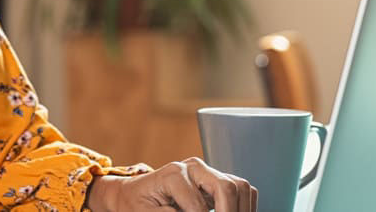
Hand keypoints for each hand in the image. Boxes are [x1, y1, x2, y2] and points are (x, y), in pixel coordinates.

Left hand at [87, 158, 256, 211]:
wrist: (132, 194)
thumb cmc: (136, 204)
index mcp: (174, 174)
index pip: (199, 205)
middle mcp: (193, 168)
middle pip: (227, 187)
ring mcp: (206, 172)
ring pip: (240, 186)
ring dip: (241, 209)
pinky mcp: (214, 181)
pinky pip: (240, 189)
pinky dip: (244, 205)